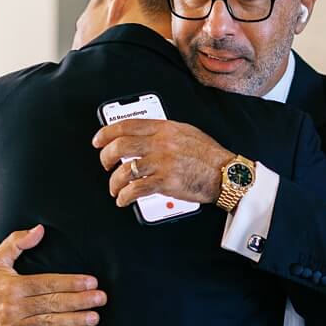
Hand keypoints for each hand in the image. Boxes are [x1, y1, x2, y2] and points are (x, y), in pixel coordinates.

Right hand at [0, 226, 104, 325]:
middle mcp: (14, 307)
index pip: (47, 283)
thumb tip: (40, 230)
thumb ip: (17, 243)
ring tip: (94, 317)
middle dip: (79, 301)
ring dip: (74, 320)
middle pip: (52, 303)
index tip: (91, 282)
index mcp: (12, 286)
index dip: (71, 283)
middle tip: (101, 298)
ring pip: (49, 323)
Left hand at [93, 118, 229, 206]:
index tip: (98, 141)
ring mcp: (163, 162)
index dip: (106, 133)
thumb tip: (141, 135)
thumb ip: (163, 132)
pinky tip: (123, 199)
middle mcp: (161, 143)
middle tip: (105, 165)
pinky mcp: (166, 182)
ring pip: (124, 170)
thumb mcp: (186, 133)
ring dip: (114, 182)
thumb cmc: (208, 155)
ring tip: (115, 188)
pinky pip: (136, 189)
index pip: (127, 125)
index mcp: (165, 128)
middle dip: (106, 158)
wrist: (227, 173)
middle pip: (120, 146)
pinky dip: (124, 196)